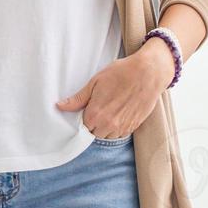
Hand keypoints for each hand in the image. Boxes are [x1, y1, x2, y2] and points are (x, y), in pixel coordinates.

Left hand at [53, 41, 172, 138]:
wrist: (148, 73)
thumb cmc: (121, 73)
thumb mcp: (95, 82)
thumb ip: (78, 98)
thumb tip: (59, 106)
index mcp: (95, 114)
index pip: (81, 127)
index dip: (83, 117)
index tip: (87, 108)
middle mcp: (108, 125)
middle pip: (94, 133)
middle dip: (94, 123)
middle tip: (99, 106)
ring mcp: (122, 128)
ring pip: (107, 135)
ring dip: (105, 127)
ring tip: (110, 108)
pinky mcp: (133, 127)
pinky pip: (120, 134)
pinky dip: (117, 127)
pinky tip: (120, 112)